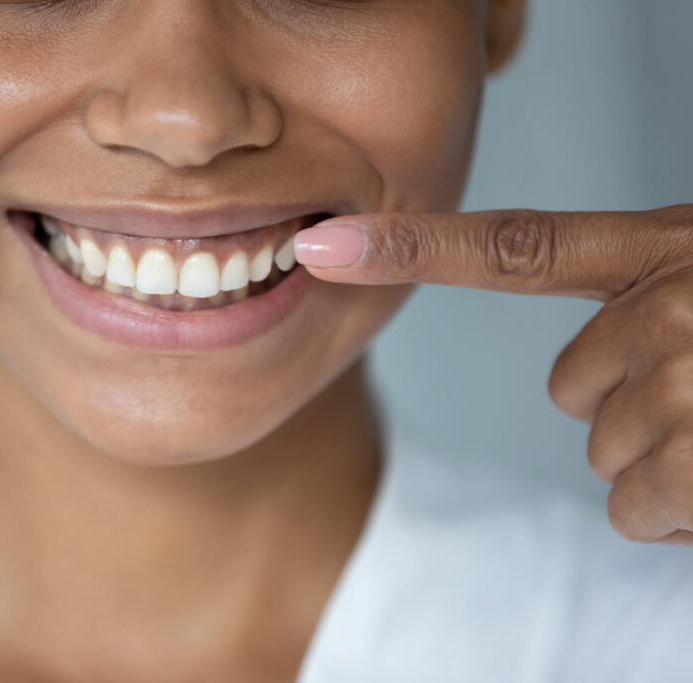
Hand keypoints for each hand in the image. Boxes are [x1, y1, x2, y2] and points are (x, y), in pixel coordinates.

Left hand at [294, 204, 692, 544]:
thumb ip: (644, 294)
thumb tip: (590, 361)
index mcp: (664, 251)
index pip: (514, 247)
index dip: (411, 247)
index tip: (326, 247)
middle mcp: (661, 312)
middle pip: (568, 387)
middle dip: (625, 401)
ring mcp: (676, 388)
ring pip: (604, 454)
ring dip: (665, 458)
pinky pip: (637, 510)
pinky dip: (682, 511)